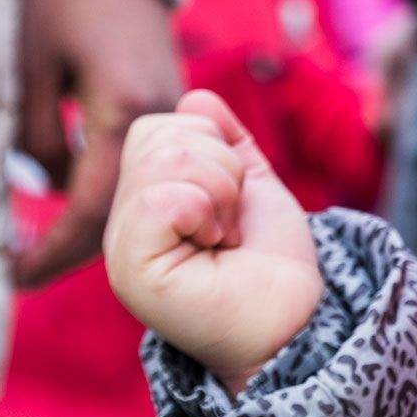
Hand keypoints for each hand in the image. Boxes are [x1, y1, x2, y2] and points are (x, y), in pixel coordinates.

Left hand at [16, 0, 182, 284]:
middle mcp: (161, 120)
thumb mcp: (28, 68)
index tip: (14, 277)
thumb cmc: (60, 0)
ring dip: (92, 222)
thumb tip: (42, 189)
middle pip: (126, 208)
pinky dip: (107, 191)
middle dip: (74, 248)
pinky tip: (66, 197)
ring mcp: (172, 114)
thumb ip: (34, 136)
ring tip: (38, 243)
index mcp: (127, 110)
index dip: (53, 249)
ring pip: (136, 190)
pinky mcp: (168, 107)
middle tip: (21, 270)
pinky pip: (142, 166)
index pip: (94, 205)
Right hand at [104, 91, 322, 395]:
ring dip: (223, 192)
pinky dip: (209, 212)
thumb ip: (227, 140)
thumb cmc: (271, 260)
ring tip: (225, 235)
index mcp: (144, 197)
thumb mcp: (253, 185)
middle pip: (160, 134)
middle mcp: (122, 219)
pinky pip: (164, 197)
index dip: (216, 150)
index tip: (232, 202)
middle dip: (222, 168)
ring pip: (168, 159)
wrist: (295, 317)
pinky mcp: (130, 268)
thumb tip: (196, 98)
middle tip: (230, 221)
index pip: (159, 124)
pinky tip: (216, 247)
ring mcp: (120, 244)